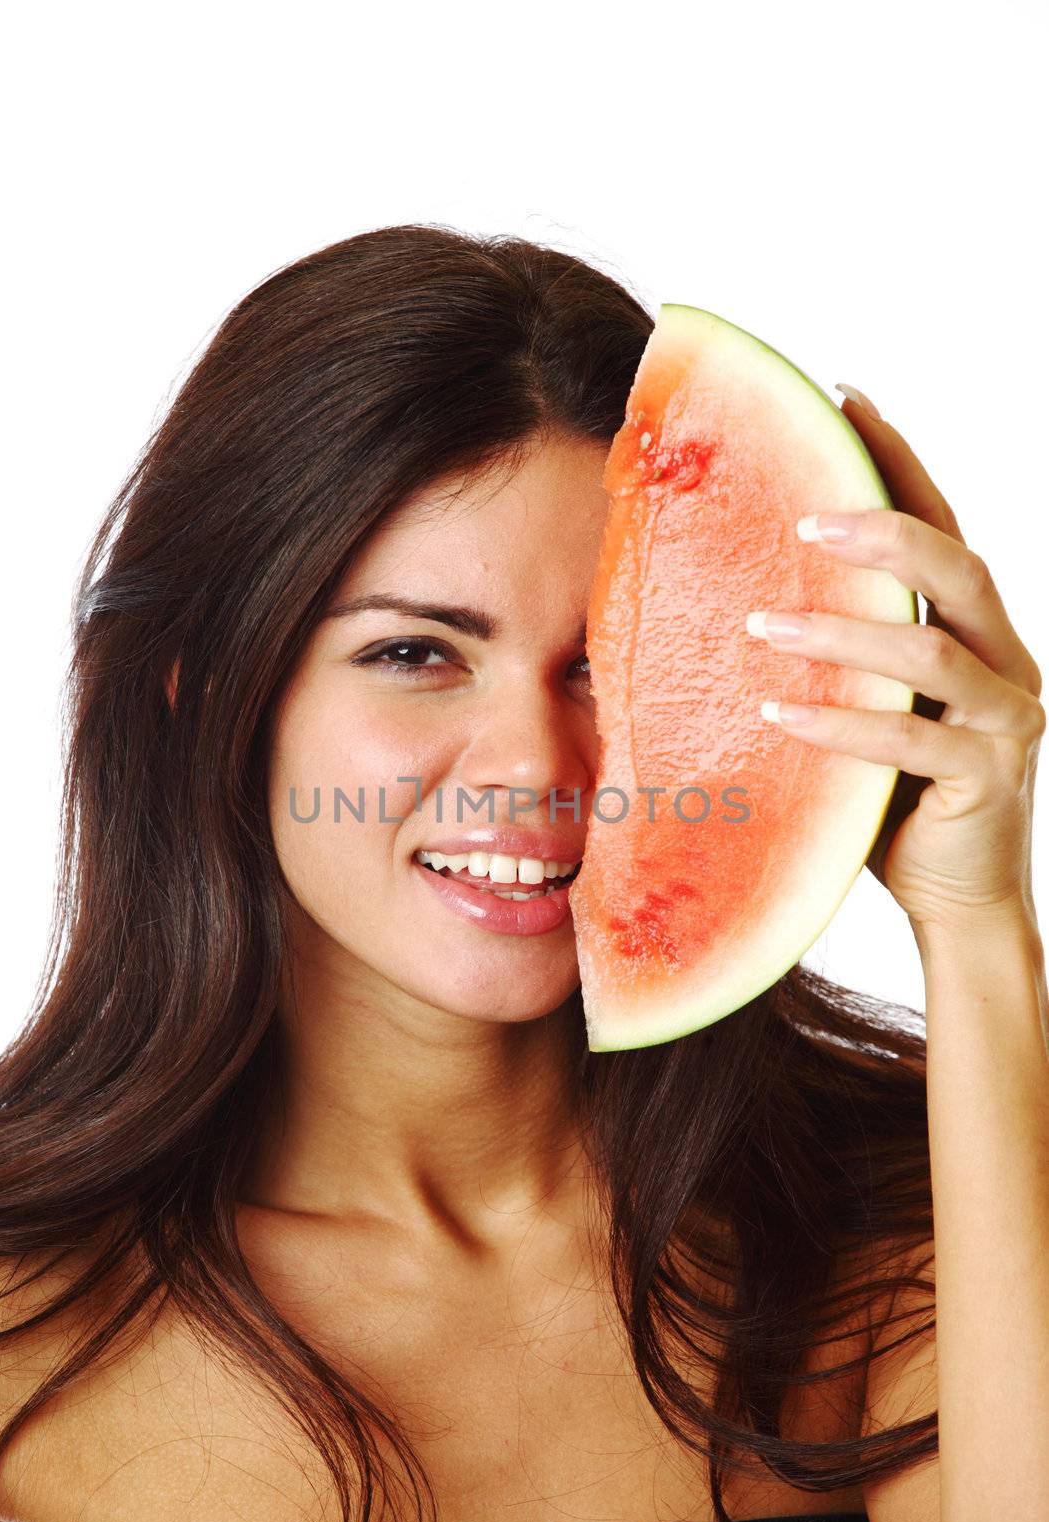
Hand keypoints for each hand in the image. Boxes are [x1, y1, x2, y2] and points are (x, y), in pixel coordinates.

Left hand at [746, 390, 1044, 935]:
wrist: (956, 900)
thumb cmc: (896, 800)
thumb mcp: (867, 711)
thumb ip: (839, 657)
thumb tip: (738, 593)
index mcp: (978, 632)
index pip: (942, 527)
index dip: (900, 461)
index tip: (847, 398)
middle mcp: (1005, 661)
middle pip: (958, 569)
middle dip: (882, 532)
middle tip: (803, 518)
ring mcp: (1005, 719)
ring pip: (928, 654)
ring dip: (841, 632)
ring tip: (761, 623)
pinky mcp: (984, 777)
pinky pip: (908, 741)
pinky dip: (840, 723)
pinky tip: (777, 713)